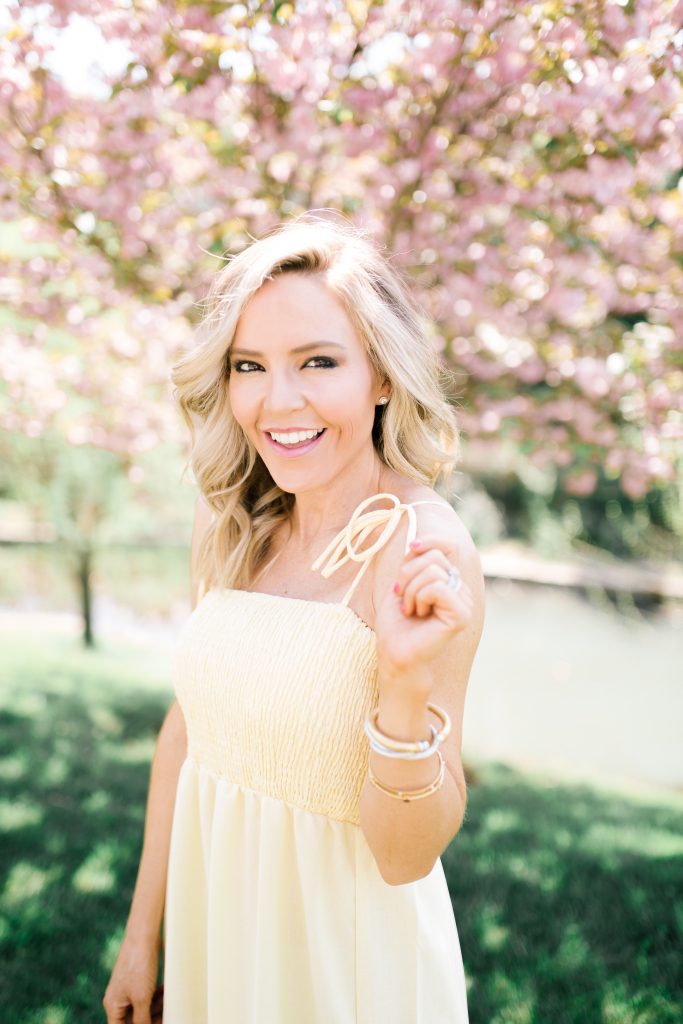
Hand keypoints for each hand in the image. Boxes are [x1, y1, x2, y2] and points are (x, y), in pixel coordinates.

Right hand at [102, 931, 161, 1023]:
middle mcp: (118, 999)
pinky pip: (147, 997)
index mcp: (113, 1006)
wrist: (144, 934)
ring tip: (166, 999)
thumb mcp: (141, 998)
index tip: (153, 1023)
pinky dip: (156, 997)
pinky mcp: (138, 980)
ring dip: (156, 1007)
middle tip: (165, 1014)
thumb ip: (141, 1020)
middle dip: (150, 1018)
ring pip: (142, 1009)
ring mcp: (128, 989)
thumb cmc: (139, 965)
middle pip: (134, 1021)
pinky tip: (164, 991)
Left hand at [374, 534, 473, 680]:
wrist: (394, 652)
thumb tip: (418, 540)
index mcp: (450, 581)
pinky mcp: (462, 615)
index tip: (411, 547)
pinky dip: (419, 598)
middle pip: (435, 557)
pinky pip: (438, 587)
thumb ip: (414, 562)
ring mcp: (465, 602)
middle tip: (402, 596)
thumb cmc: (396, 622)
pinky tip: (418, 614)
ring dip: (411, 590)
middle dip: (408, 573)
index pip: (449, 547)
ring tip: (409, 609)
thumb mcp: (402, 582)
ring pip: (435, 572)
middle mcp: (461, 590)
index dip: (431, 541)